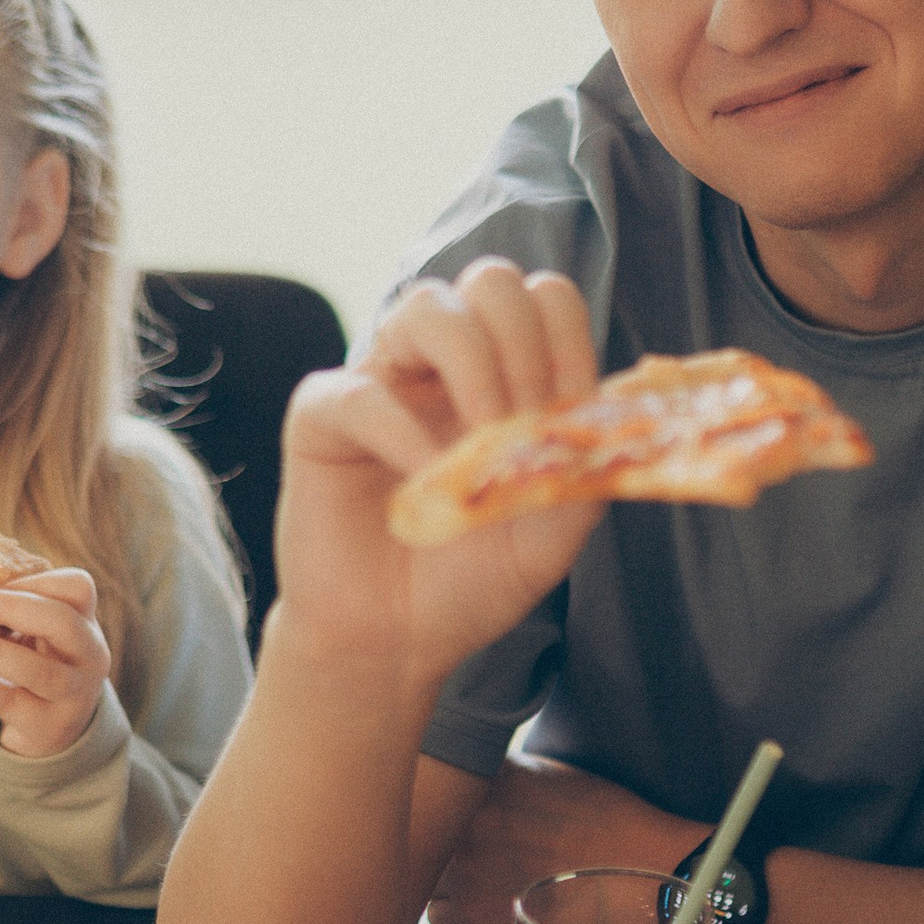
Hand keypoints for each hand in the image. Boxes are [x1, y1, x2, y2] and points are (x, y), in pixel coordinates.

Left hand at [0, 569, 113, 760]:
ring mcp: (73, 694)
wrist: (54, 727)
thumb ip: (15, 610)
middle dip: (13, 607)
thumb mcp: (38, 633)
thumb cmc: (38, 661)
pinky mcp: (47, 725)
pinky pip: (9, 703)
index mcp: (87, 622)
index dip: (34, 580)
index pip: (77, 588)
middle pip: (63, 624)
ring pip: (39, 670)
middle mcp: (90, 656)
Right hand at [270, 260, 604, 685]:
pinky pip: (359, 390)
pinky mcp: (322, 419)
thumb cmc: (470, 579)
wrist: (397, 642)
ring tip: (485, 436)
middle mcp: (443, 365)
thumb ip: (582, 471)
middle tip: (525, 421)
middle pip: (492, 280)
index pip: (545, 300)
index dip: (567, 340)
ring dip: (474, 362)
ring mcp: (383, 382)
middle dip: (524, 341)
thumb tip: (600, 416)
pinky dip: (403, 431)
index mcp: (505, 376)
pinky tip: (426, 480)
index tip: (569, 411)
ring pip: (427, 306)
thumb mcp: (552, 533)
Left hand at [424, 755, 694, 923]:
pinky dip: (457, 921)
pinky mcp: (471, 916)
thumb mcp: (553, 775)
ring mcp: (465, 867)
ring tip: (485, 887)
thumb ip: (502, 776)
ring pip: (424, 876)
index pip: (433, 783)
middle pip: (425, 831)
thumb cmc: (612, 826)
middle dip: (441, 843)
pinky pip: (437, 919)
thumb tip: (473, 783)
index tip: (456, 815)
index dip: (445, 804)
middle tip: (475, 857)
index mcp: (486, 776)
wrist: (649, 880)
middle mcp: (467, 816)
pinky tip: (488, 914)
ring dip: (445, 882)